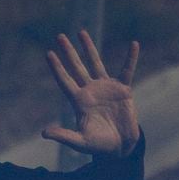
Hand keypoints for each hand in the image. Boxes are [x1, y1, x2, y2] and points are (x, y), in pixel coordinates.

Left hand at [42, 30, 139, 157]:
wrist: (120, 147)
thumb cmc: (98, 145)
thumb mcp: (79, 142)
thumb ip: (63, 136)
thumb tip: (44, 133)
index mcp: (79, 101)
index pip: (65, 81)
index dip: (57, 68)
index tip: (48, 53)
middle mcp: (90, 91)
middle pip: (77, 67)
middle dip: (68, 52)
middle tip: (60, 36)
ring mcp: (106, 88)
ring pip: (96, 63)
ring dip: (89, 48)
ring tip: (81, 32)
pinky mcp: (123, 90)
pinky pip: (127, 70)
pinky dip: (131, 58)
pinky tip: (134, 44)